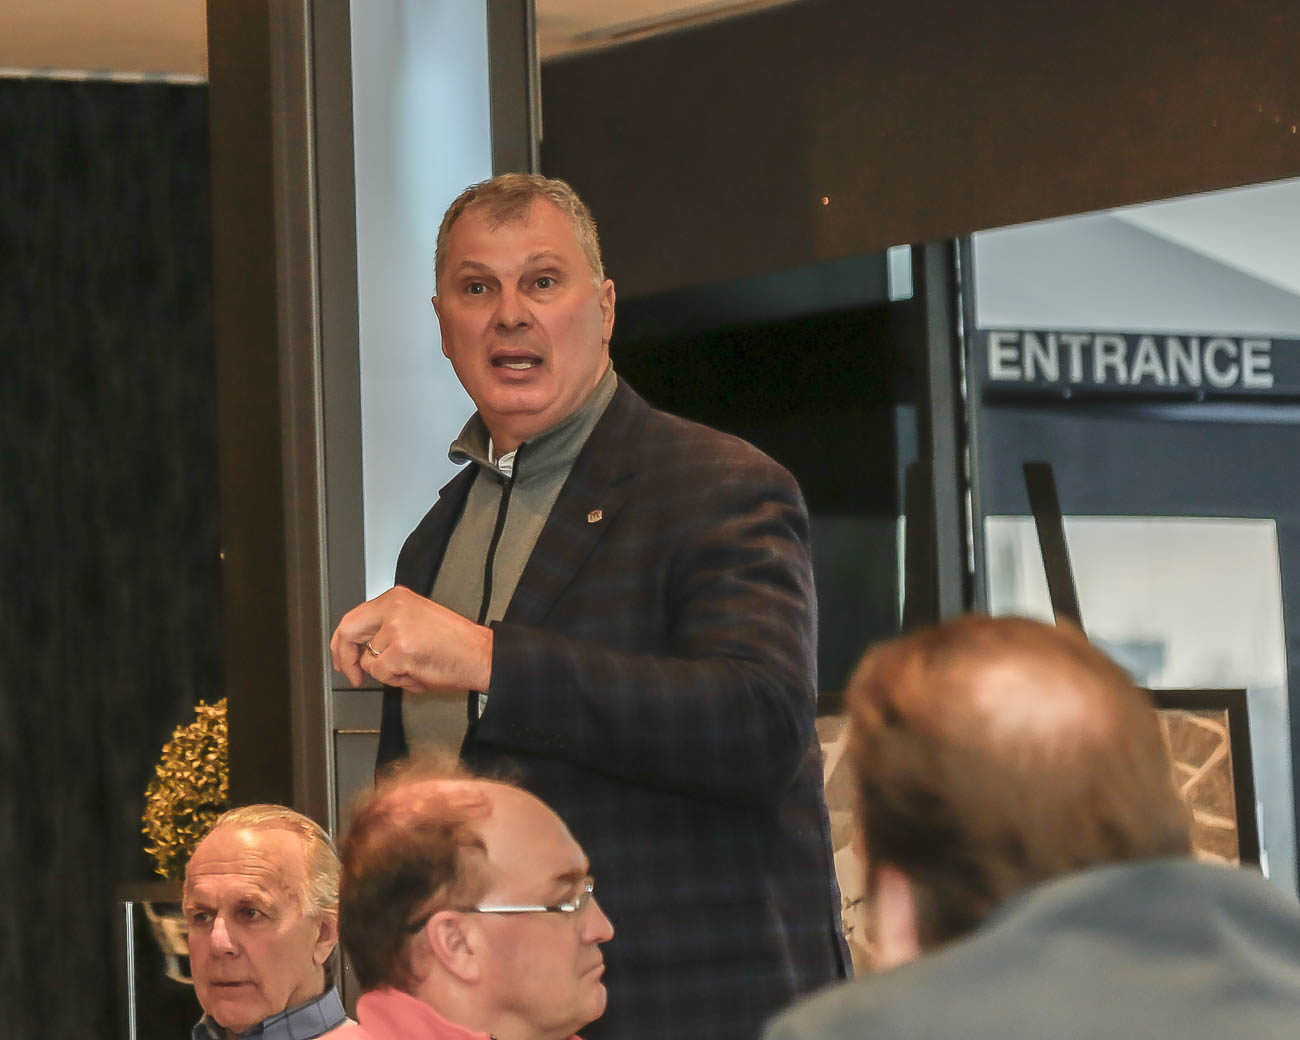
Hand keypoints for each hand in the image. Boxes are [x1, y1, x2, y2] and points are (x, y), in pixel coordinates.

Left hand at [329, 586, 492, 693]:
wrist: (482, 655)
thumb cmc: (455, 644)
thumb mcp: (416, 621)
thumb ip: (386, 627)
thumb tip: (359, 647)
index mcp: (397, 598)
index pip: (354, 617)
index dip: (343, 642)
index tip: (344, 658)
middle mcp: (394, 607)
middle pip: (348, 631)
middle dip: (345, 657)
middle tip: (352, 675)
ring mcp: (396, 628)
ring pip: (368, 660)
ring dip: (386, 672)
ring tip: (412, 667)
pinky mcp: (401, 650)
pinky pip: (382, 674)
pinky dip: (397, 680)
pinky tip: (418, 671)